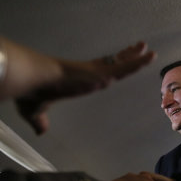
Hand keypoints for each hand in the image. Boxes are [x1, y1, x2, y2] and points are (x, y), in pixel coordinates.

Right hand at [15, 42, 155, 133]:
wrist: (31, 79)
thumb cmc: (32, 92)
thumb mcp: (35, 111)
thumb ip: (40, 121)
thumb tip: (40, 132)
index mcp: (78, 79)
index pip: (99, 69)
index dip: (110, 64)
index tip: (119, 58)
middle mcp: (88, 74)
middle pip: (113, 63)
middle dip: (126, 56)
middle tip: (140, 47)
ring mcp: (95, 73)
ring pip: (122, 65)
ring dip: (136, 58)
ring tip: (150, 52)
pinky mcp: (99, 74)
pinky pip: (124, 68)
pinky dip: (138, 62)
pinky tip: (149, 57)